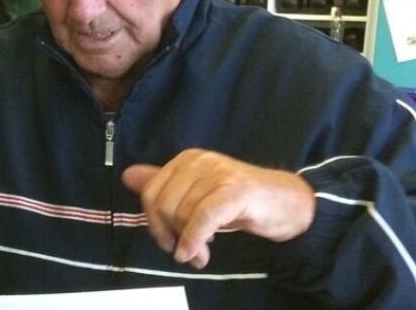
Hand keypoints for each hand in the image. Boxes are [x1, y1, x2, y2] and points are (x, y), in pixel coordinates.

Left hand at [121, 149, 315, 269]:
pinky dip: (195, 238)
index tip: (168, 242)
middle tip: (189, 252)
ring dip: (189, 242)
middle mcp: (199, 161)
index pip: (151, 193)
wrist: (287, 203)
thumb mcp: (197, 195)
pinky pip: (204, 216)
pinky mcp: (236, 190)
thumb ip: (165, 186)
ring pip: (183, 212)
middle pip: (163, 203)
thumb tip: (128, 176)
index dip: (154, 223)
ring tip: (201, 254)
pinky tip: (195, 253)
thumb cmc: (239, 201)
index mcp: (185, 160)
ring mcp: (218, 173)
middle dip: (171, 234)